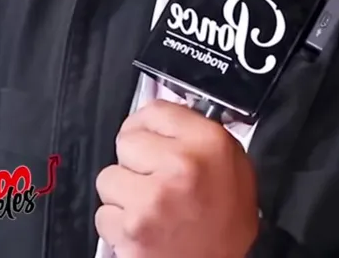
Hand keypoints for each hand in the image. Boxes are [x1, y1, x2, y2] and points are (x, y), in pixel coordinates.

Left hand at [95, 100, 258, 257]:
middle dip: (135, 161)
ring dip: (123, 193)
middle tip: (156, 181)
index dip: (148, 126)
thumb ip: (200, 136)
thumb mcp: (234, 166)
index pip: (154, 110)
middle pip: (126, 142)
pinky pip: (103, 213)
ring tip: (151, 207)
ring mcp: (152, 197)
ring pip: (108, 178)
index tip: (149, 138)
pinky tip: (144, 227)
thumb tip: (166, 120)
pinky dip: (117, 223)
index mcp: (209, 143)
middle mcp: (181, 165)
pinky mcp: (131, 228)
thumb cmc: (226, 224)